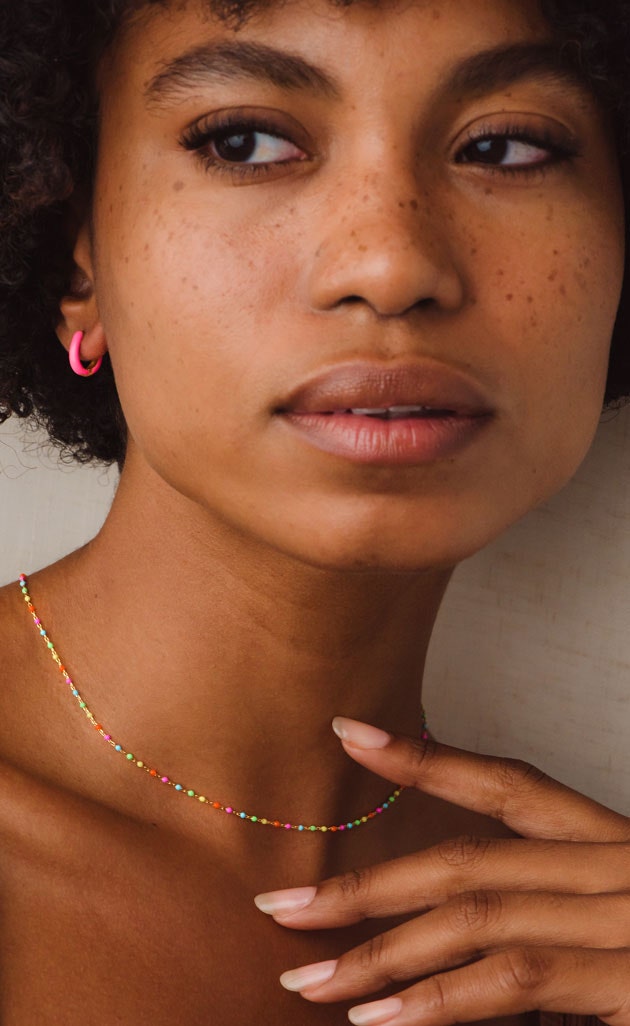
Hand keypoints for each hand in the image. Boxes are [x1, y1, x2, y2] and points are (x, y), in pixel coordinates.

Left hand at [254, 718, 629, 1025]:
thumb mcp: (616, 924)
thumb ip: (545, 928)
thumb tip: (445, 955)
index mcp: (611, 842)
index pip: (507, 784)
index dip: (424, 757)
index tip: (348, 731)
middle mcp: (616, 865)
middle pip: (467, 858)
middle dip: (367, 884)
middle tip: (282, 904)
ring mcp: (626, 917)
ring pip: (478, 916)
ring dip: (383, 951)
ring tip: (309, 979)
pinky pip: (518, 978)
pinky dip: (442, 1000)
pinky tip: (383, 1020)